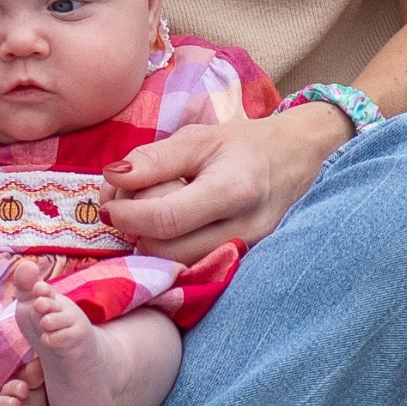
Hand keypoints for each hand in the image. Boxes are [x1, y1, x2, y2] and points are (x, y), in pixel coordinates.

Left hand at [99, 104, 351, 265]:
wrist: (297, 158)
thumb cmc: (244, 144)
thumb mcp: (198, 138)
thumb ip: (154, 159)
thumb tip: (113, 178)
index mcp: (232, 190)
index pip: (165, 219)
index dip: (127, 214)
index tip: (109, 202)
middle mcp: (243, 229)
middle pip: (166, 251)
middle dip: (136, 230)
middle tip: (130, 204)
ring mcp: (246, 252)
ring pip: (177, 265)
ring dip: (152, 243)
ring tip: (154, 212)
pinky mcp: (243, 264)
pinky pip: (194, 267)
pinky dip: (172, 251)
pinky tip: (172, 228)